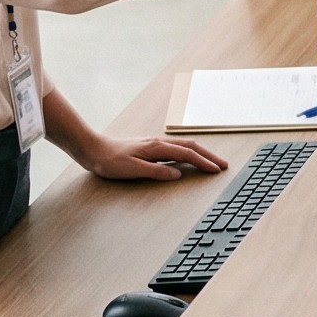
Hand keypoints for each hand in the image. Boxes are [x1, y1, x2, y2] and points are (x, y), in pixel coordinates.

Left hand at [82, 134, 225, 181]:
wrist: (93, 149)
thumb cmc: (110, 162)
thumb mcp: (132, 170)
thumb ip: (156, 172)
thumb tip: (178, 174)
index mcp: (157, 147)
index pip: (187, 154)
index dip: (204, 162)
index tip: (217, 170)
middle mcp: (159, 142)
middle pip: (191, 146)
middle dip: (209, 155)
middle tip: (223, 165)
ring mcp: (155, 144)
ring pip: (184, 146)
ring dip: (200, 153)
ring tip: (211, 161)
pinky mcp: (150, 147)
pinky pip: (176, 148)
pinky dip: (189, 153)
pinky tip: (189, 158)